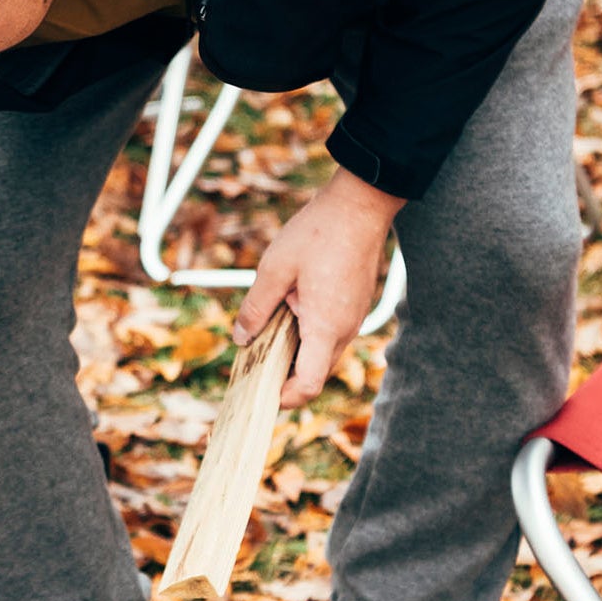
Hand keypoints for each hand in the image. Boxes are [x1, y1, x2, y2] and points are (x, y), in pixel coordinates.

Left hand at [234, 167, 402, 407]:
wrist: (361, 203)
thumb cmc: (319, 232)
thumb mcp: (274, 269)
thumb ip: (255, 308)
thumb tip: (240, 339)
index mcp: (325, 327)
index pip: (307, 385)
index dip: (283, 397)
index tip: (258, 389)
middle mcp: (345, 330)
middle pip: (314, 375)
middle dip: (283, 377)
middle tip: (251, 362)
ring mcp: (353, 319)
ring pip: (322, 355)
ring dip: (295, 353)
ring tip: (265, 333)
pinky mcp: (354, 307)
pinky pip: (329, 335)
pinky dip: (307, 336)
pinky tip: (286, 314)